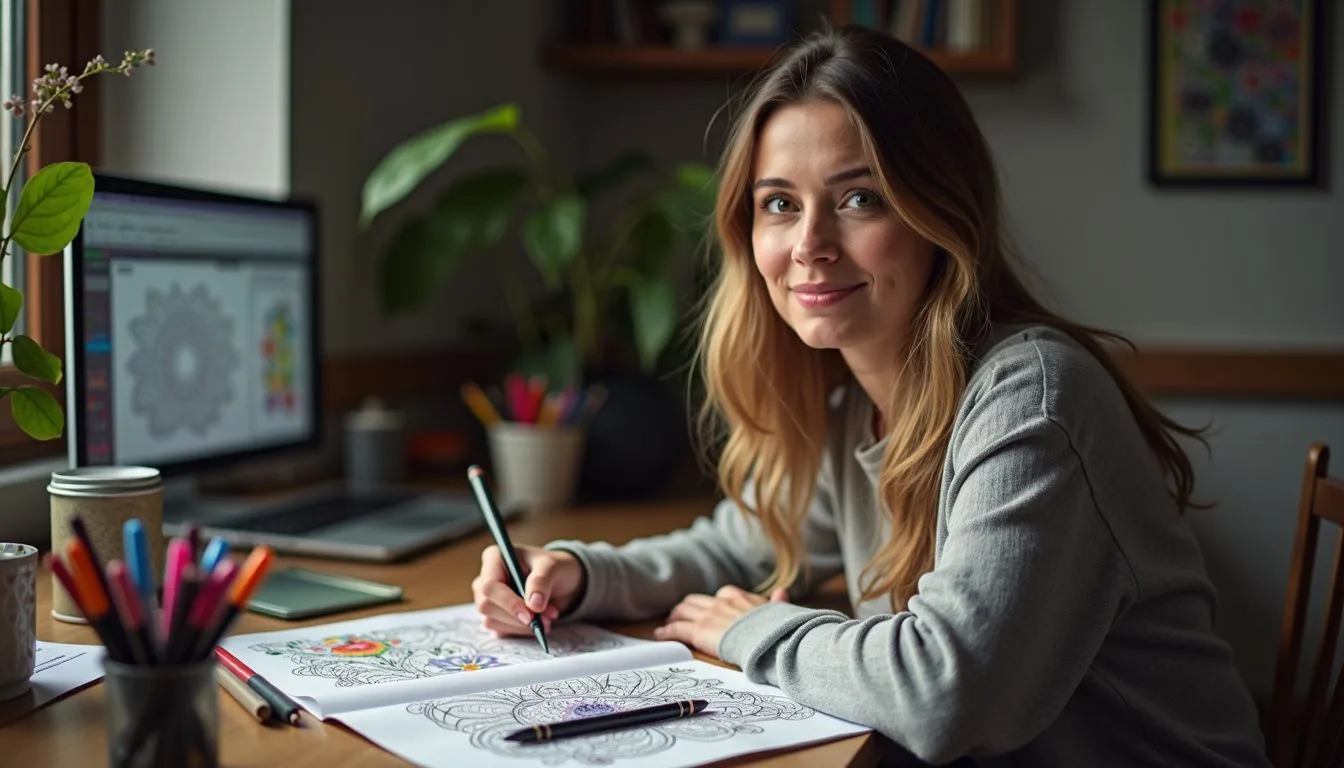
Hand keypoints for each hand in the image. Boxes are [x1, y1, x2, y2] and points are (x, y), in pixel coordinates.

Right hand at [471, 545, 584, 637]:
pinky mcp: (494, 615)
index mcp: (494, 557)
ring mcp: (487, 597)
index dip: (508, 602)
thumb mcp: (553, 566)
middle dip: (517, 617)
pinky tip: (536, 623)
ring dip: (522, 625)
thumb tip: (533, 604)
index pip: (490, 586)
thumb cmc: (554, 567)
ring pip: (492, 620)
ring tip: (547, 618)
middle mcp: (486, 577)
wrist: (562, 582)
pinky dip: (520, 630)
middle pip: (487, 606)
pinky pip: (499, 629)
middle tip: (547, 618)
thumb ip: (542, 580)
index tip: (531, 616)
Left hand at [654, 585, 788, 658]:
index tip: (711, 607)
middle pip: (697, 600)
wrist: (768, 639)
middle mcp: (721, 603)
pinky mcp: (699, 631)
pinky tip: (660, 635)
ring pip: (683, 611)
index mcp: (740, 598)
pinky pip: (677, 629)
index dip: (713, 602)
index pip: (722, 595)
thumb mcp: (780, 612)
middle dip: (688, 607)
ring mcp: (708, 616)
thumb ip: (778, 602)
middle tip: (681, 614)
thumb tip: (783, 592)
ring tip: (669, 622)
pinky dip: (666, 632)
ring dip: (675, 616)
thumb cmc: (777, 629)